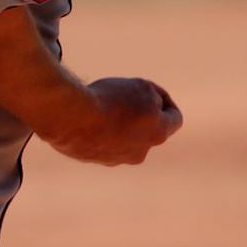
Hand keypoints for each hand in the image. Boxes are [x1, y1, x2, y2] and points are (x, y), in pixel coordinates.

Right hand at [37, 76, 181, 165]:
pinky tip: (84, 116)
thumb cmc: (110, 99)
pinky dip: (97, 130)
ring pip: (123, 138)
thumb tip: (153, 108)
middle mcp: (140, 152)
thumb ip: (154, 96)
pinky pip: (100, 142)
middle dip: (140, 113)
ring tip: (99, 105)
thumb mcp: (141, 87)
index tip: (149, 90)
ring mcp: (115, 159)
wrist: (71, 118)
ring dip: (117, 123)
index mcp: (158, 134)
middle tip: (122, 96)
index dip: (165, 99)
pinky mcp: (91, 159)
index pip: (175, 118)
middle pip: (148, 130)